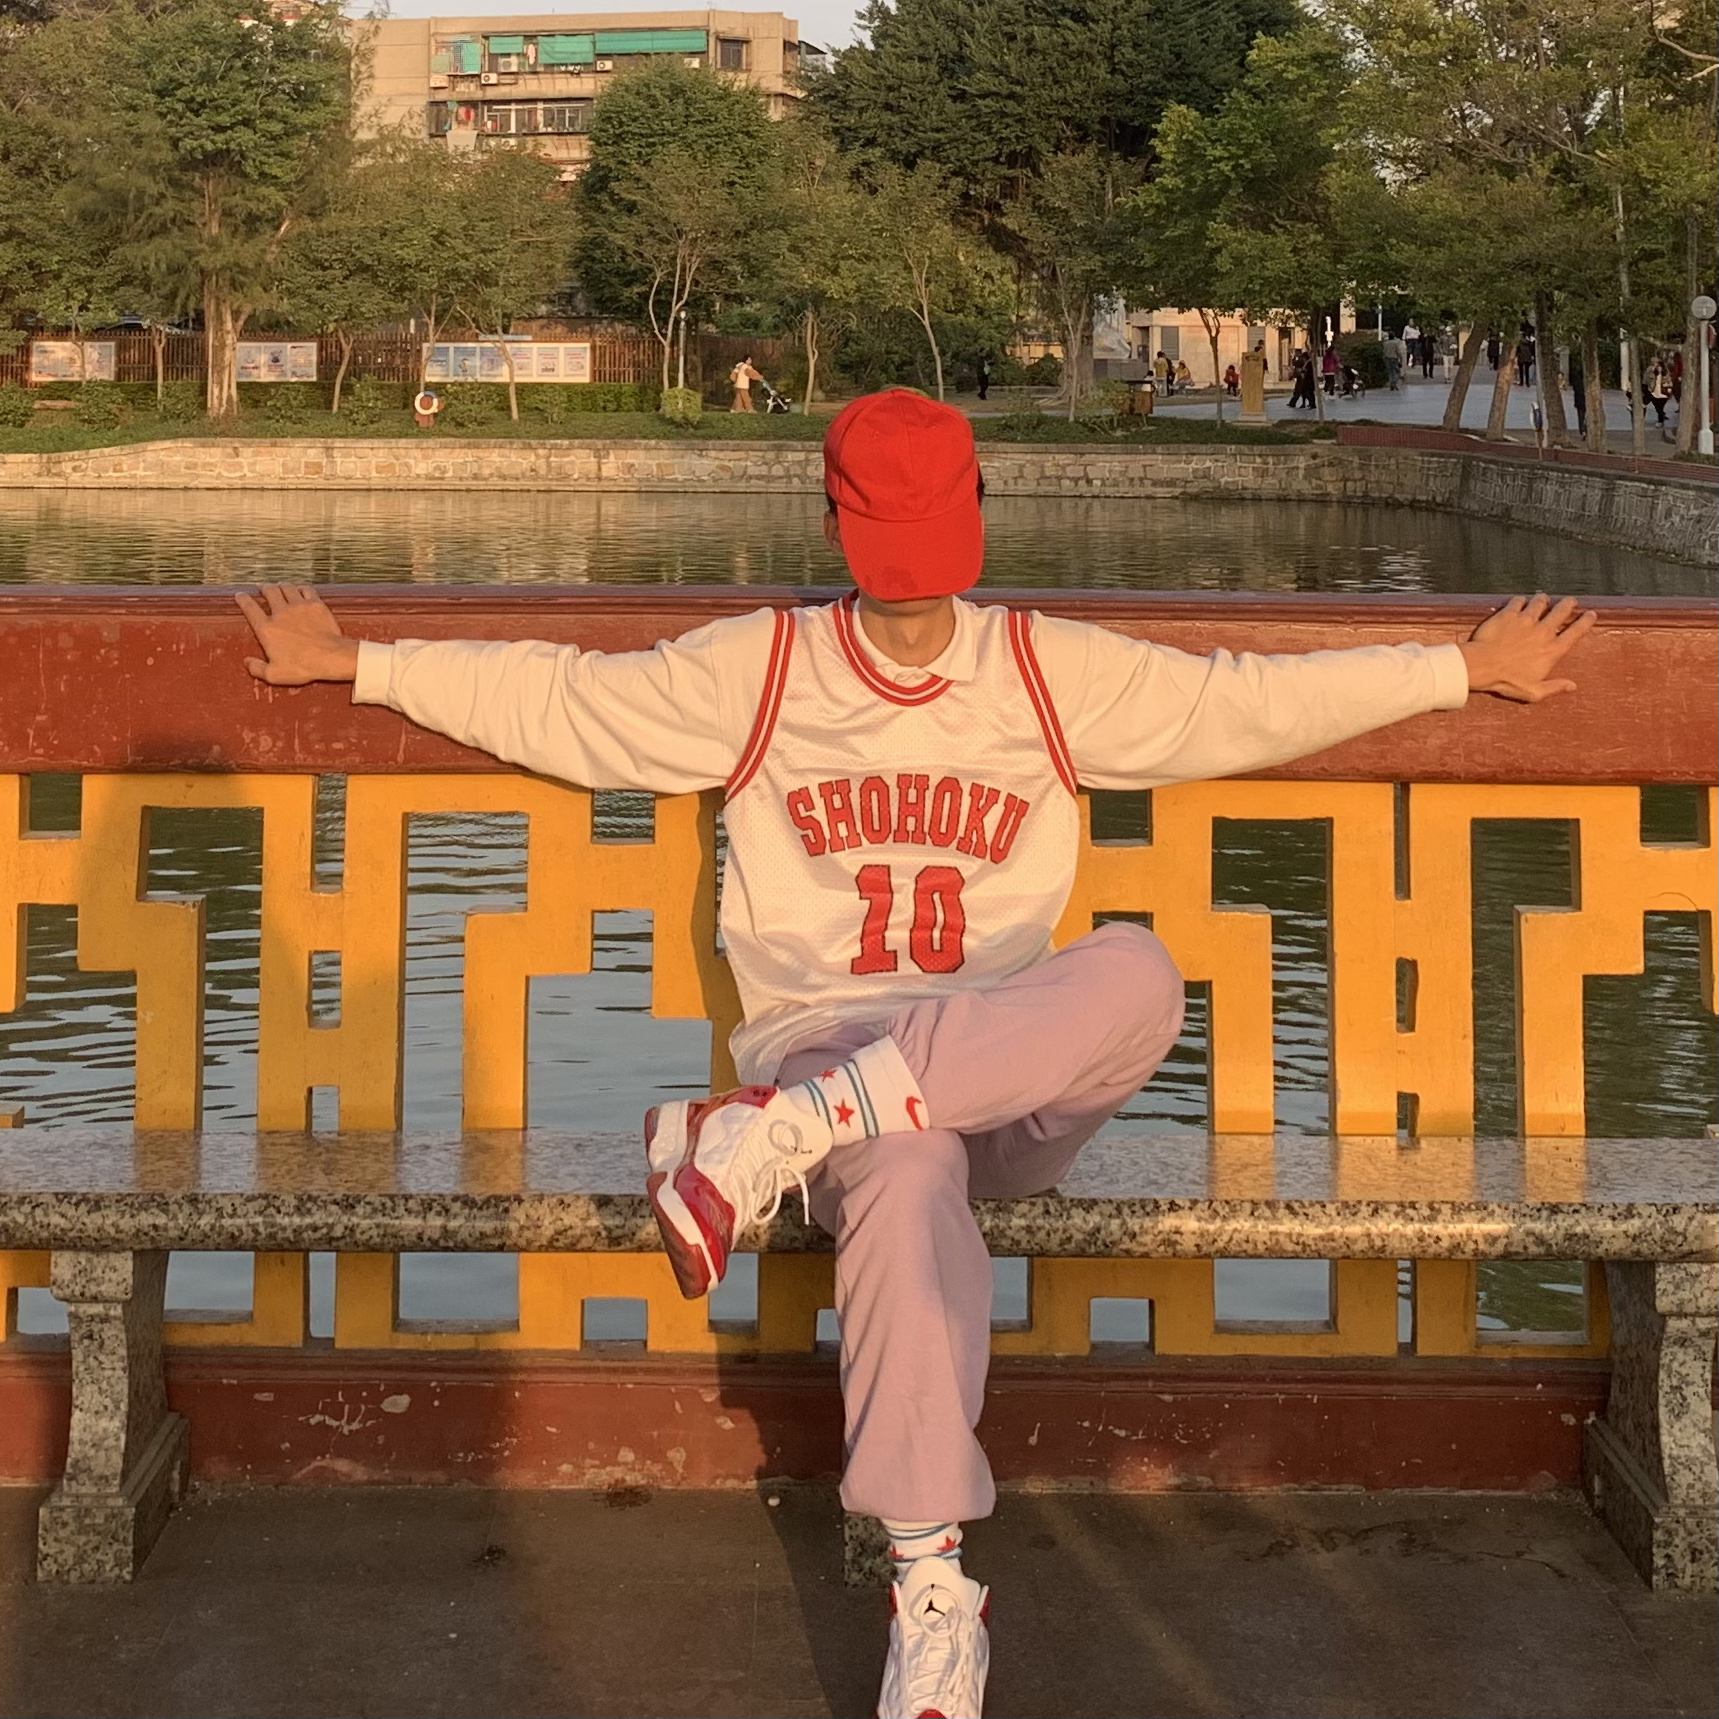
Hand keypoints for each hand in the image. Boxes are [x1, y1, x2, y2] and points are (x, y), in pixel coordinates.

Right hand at [235, 585, 359, 685]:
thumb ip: (258, 668)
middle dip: (264, 588)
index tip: (240, 595)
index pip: (250, 609)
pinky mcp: (316, 605)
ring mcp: (299, 606)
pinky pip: (306, 590)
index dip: (243, 600)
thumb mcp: (275, 674)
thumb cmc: (303, 666)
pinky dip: (301, 588)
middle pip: (269, 592)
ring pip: (286, 588)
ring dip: (281, 586)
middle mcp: (280, 613)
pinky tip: (301, 590)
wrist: (330, 656)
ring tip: (280, 586)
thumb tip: (247, 663)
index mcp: (267, 629)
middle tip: (263, 588)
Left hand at [1458, 594, 1596, 702]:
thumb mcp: (1533, 692)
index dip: (1586, 621)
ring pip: (1540, 602)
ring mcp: (1526, 620)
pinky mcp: (1508, 615)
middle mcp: (1543, 631)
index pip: (1576, 632)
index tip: (1591, 614)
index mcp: (1552, 650)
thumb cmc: (1507, 681)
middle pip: (1562, 611)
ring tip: (1544, 598)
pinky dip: (1521, 600)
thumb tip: (1572, 686)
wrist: (1482, 666)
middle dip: (1568, 604)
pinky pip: (1518, 601)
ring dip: (1543, 599)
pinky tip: (1520, 601)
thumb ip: (1555, 687)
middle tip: (1571, 601)